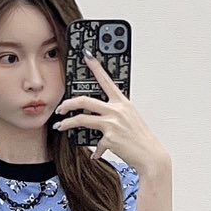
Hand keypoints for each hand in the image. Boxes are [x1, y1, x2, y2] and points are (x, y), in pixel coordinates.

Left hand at [53, 52, 171, 179]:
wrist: (150, 155)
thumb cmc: (141, 137)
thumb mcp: (130, 118)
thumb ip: (115, 112)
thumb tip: (99, 114)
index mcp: (122, 102)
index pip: (106, 80)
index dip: (96, 67)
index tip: (87, 56)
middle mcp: (117, 110)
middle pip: (85, 100)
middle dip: (68, 103)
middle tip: (60, 107)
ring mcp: (112, 123)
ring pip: (82, 119)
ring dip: (67, 123)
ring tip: (60, 126)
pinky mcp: (109, 138)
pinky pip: (95, 143)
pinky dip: (95, 150)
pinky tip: (96, 154)